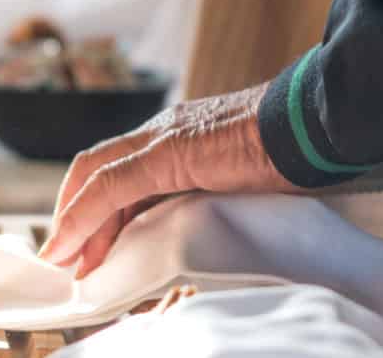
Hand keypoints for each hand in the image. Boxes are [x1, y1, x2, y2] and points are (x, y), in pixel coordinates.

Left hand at [38, 84, 302, 277]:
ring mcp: (164, 137)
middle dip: (75, 216)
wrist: (317, 122)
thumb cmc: (296, 151)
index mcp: (182, 134)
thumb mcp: (245, 177)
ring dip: (73, 221)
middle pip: (96, 169)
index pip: (122, 167)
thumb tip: (213, 222)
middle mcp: (164, 130)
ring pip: (95, 176)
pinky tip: (72, 245)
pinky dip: (84, 217)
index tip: (91, 247)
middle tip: (69, 260)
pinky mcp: (168, 152)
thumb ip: (217, 190)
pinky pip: (111, 186)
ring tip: (65, 260)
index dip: (98, 207)